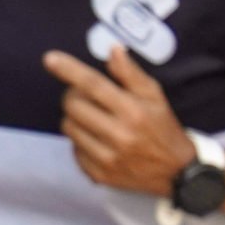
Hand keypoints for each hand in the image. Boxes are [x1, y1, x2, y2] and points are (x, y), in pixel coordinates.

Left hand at [44, 43, 197, 198]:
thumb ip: (131, 73)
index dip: (69, 70)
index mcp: (132, 110)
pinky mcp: (99, 175)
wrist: (174, 172)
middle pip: (74, 106)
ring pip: (69, 128)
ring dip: (74, 118)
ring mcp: (107, 157)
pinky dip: (80, 141)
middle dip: (73, 95)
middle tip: (84, 95)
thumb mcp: (155, 95)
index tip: (50, 59)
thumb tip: (112, 50)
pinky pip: (74, 151)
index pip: (93, 85)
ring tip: (91, 117)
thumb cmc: (164, 128)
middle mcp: (118, 134)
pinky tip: (96, 139)